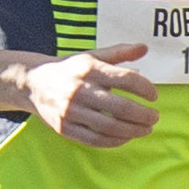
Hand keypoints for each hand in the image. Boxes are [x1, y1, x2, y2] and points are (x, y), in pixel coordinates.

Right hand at [21, 47, 160, 146]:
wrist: (33, 83)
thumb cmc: (69, 69)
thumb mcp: (92, 56)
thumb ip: (119, 53)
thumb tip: (144, 48)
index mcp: (89, 68)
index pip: (126, 79)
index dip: (145, 88)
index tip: (154, 95)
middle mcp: (80, 89)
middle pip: (121, 107)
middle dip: (143, 115)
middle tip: (155, 117)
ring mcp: (71, 111)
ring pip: (109, 126)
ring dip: (133, 130)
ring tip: (146, 129)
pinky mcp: (64, 128)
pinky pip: (94, 139)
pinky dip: (114, 141)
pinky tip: (126, 137)